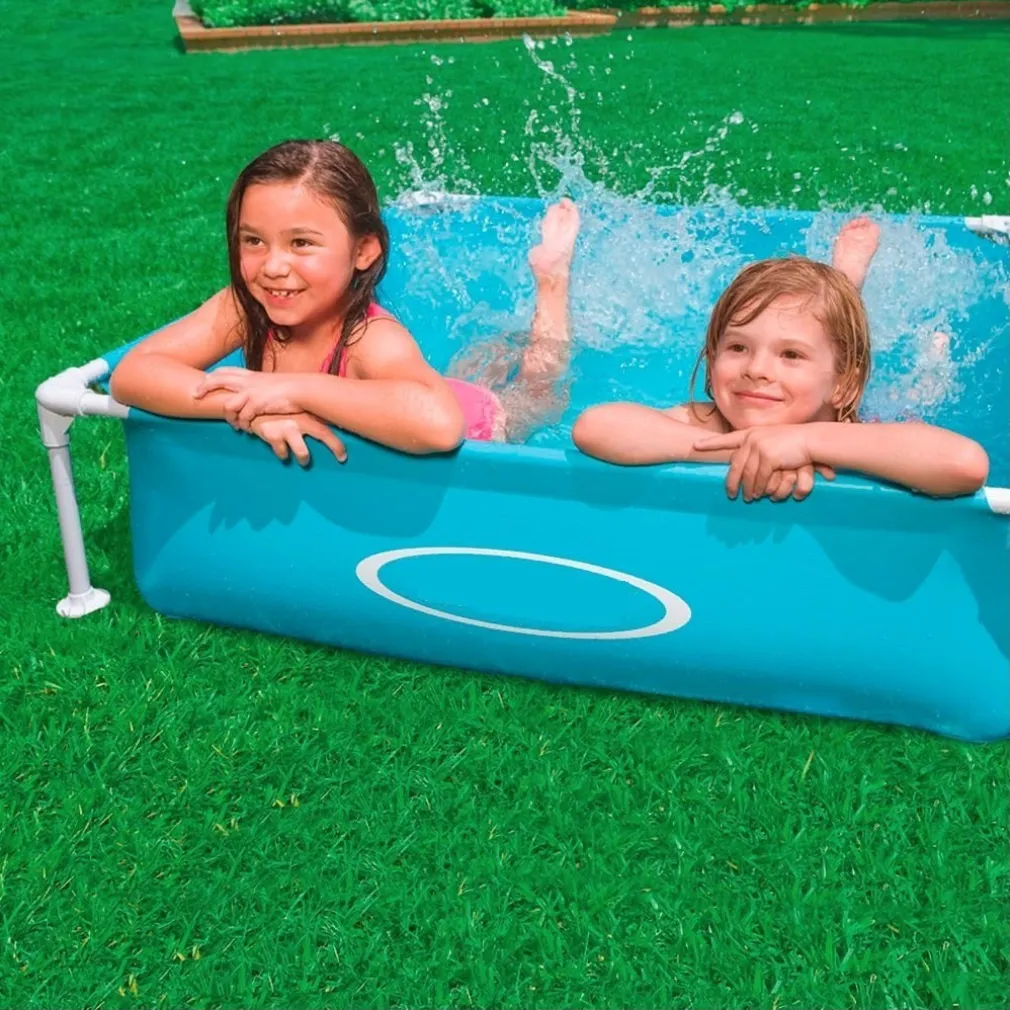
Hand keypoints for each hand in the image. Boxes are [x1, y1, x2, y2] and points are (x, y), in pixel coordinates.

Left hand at [195, 368, 303, 429]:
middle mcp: (248, 382)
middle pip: (218, 379)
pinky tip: (248, 429)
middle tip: (195, 396)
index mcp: (251, 376)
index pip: (225, 371)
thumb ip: (260, 390)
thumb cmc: (291, 389)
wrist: (303, 390)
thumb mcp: (271, 385)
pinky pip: (243, 417)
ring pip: (228, 405)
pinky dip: (244, 425)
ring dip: (230, 418)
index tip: (200, 385)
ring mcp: (252, 392)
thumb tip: (254, 401)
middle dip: (204, 387)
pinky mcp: (258, 404)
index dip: (210, 377)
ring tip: (236, 426)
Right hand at [248, 412, 346, 466]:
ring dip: (305, 457)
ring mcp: (287, 427)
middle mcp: (300, 420)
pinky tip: (282, 453)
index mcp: (305, 414)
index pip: (327, 425)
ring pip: (302, 451)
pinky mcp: (273, 434)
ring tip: (304, 462)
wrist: (248, 404)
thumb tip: (324, 427)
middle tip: (341, 458)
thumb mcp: (291, 412)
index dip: (338, 440)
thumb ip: (305, 419)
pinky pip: (281, 451)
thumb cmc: (274, 410)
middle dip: (334, 446)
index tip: (344, 455)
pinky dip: (282, 454)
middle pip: (323, 433)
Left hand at [694, 426, 832, 500]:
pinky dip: (759, 488)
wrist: (813, 440)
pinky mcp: (768, 458)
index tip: (695, 445)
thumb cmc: (796, 442)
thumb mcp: (773, 440)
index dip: (711, 443)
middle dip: (732, 482)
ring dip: (748, 489)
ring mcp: (759, 447)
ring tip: (748, 498)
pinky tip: (760, 495)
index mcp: (751, 433)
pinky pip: (760, 478)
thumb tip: (746, 466)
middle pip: (736, 465)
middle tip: (730, 495)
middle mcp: (752, 439)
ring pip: (748, 475)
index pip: (727, 439)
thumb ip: (758, 449)